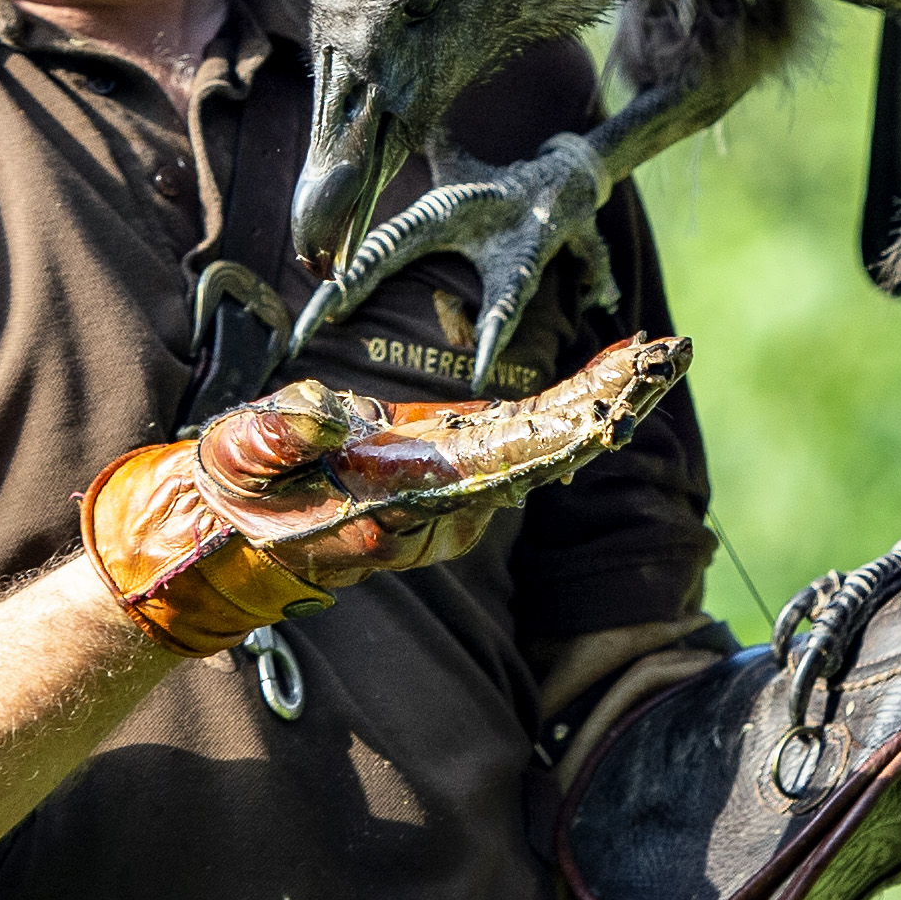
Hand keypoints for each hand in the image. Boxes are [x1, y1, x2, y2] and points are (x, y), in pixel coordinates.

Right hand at [80, 331, 689, 652]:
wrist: (227, 545)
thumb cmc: (234, 496)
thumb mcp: (238, 455)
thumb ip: (283, 430)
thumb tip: (343, 413)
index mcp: (410, 497)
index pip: (509, 458)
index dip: (569, 423)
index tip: (624, 393)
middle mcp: (447, 506)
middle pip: (549, 450)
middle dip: (611, 402)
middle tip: (673, 355)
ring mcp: (452, 497)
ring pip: (544, 448)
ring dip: (601, 403)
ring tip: (657, 357)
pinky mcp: (446, 480)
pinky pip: (525, 448)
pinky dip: (571, 412)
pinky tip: (611, 383)